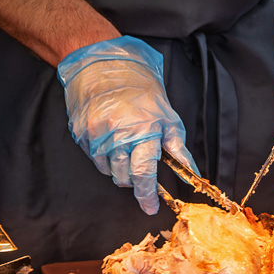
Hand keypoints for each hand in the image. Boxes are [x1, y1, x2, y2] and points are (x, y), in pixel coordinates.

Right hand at [56, 36, 196, 214]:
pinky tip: (111, 140)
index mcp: (142, 131)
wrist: (103, 65)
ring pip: (108, 170)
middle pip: (124, 176)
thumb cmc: (141, 90)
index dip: (147, 195)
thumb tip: (193, 172)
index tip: (150, 208)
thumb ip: (178, 148)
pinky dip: (104, 157)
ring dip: (119, 168)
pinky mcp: (79, 133)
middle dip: (134, 181)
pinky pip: (94, 157)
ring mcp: (94, 135)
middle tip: (141, 169)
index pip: (144, 173)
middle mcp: (116, 135)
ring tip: (127, 148)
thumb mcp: (167, 116)